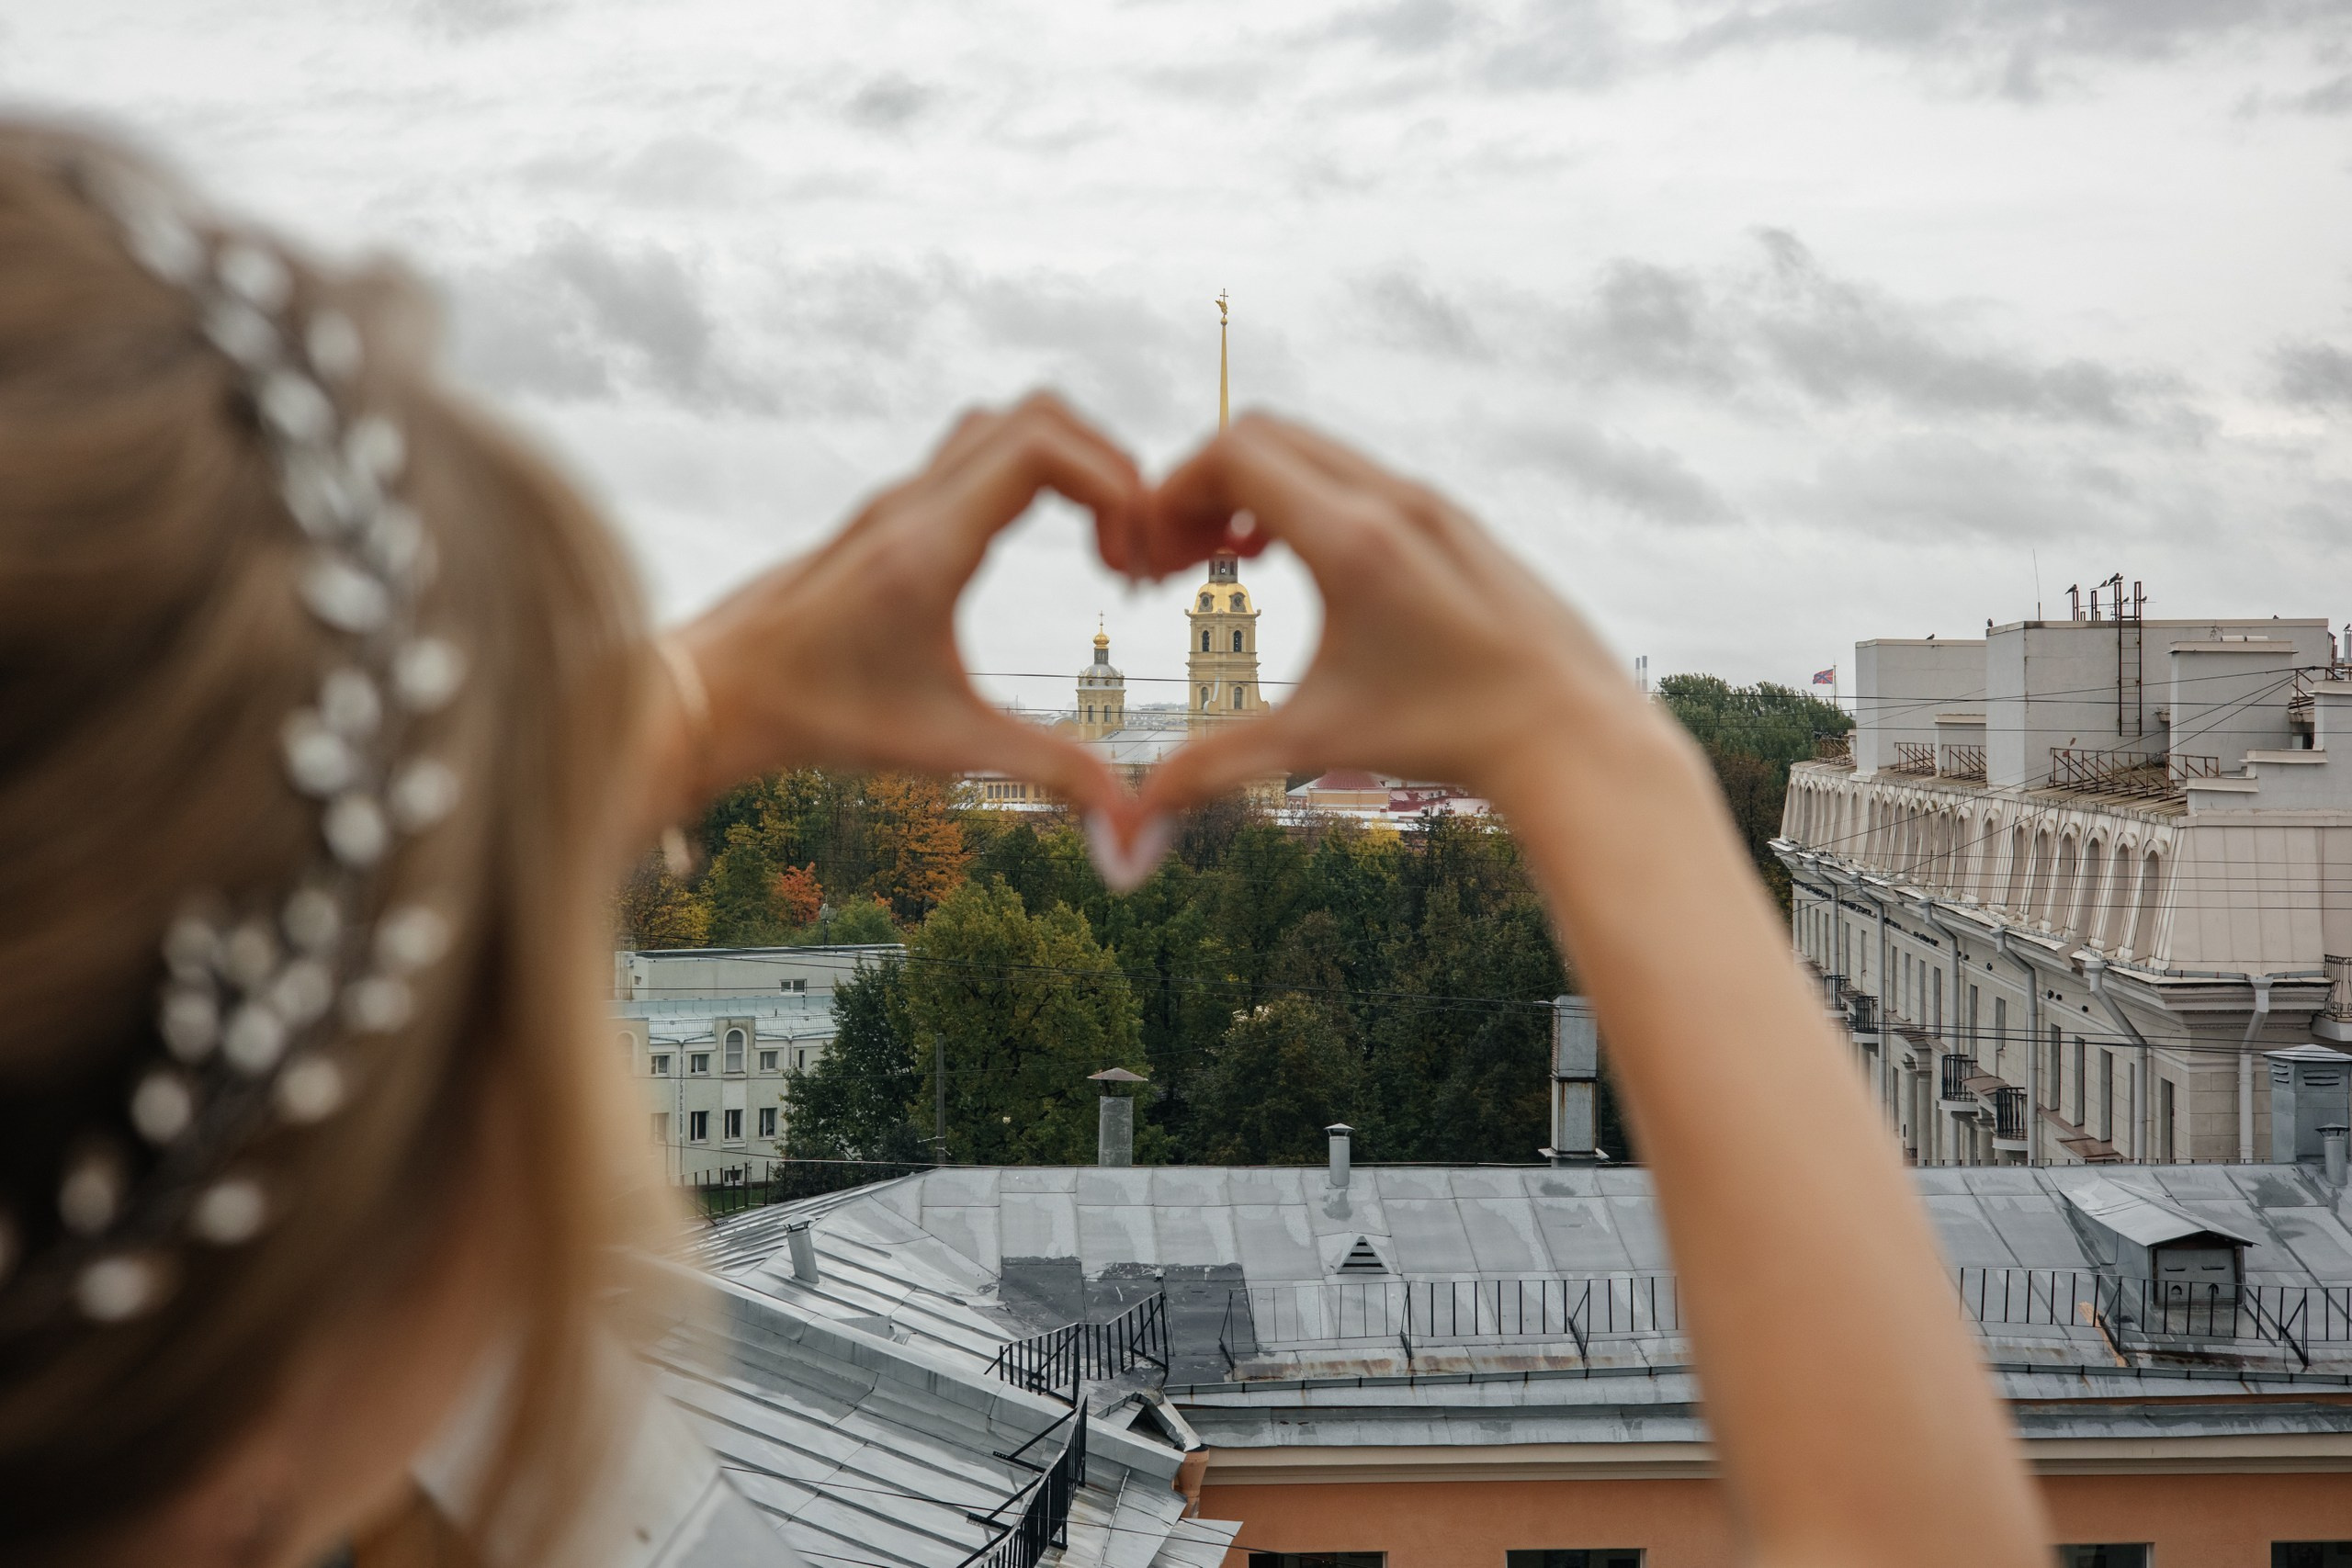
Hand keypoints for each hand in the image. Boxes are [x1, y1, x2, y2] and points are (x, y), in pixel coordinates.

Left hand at [650, 394, 1144, 823]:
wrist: (710, 694)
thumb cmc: (817, 717)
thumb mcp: (944, 747)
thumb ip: (1046, 772)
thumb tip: (1129, 832)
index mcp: (928, 543)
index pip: (1044, 448)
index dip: (1115, 486)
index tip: (1128, 566)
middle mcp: (912, 502)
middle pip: (1039, 415)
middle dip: (1110, 469)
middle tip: (1128, 553)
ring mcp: (896, 499)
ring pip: (1004, 423)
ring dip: (1071, 463)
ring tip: (1099, 546)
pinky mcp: (889, 513)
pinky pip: (977, 454)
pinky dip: (1033, 476)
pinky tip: (1043, 548)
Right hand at [1133, 413, 1679, 817]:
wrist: (1571, 733)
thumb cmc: (1446, 737)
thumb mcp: (1317, 743)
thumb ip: (1213, 768)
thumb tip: (1133, 824)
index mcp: (1352, 538)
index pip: (1232, 453)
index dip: (1171, 492)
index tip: (1155, 558)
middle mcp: (1393, 501)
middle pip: (1264, 433)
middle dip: (1204, 484)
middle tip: (1182, 559)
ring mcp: (1431, 502)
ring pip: (1315, 451)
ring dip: (1258, 490)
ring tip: (1236, 563)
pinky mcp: (1456, 519)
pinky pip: (1359, 475)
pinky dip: (1310, 499)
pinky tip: (1302, 568)